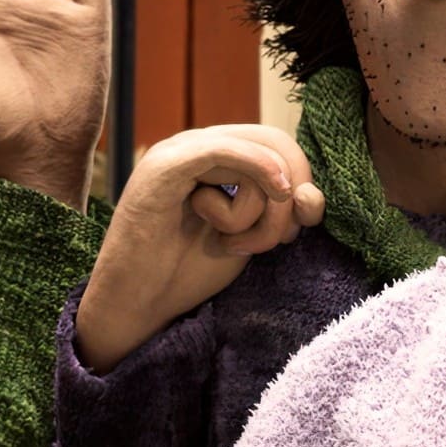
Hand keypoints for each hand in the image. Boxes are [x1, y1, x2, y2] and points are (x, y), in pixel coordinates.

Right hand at [74, 125, 326, 372]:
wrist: (135, 303)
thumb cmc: (184, 271)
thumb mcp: (249, 237)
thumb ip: (279, 213)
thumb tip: (310, 197)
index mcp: (216, 157)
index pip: (278, 144)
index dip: (303, 180)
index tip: (299, 228)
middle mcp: (198, 145)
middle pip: (275, 142)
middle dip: (291, 195)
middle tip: (276, 241)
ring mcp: (179, 152)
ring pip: (258, 154)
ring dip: (263, 212)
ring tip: (232, 245)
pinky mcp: (165, 168)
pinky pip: (226, 151)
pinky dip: (258, 168)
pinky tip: (275, 189)